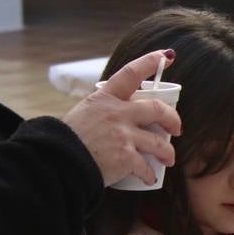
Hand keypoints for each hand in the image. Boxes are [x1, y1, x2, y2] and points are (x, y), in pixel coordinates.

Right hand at [62, 50, 182, 186]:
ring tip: (168, 159)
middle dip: (173, 119)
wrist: (57, 162)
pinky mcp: (125, 157)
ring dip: (167, 152)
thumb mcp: (84, 114)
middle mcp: (117, 113)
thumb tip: (123, 118)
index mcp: (104, 98)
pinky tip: (150, 178)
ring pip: (158, 142)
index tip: (165, 56)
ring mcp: (123, 135)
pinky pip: (146, 166)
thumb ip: (104, 112)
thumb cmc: (68, 140)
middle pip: (157, 109)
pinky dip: (149, 174)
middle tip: (176, 128)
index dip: (150, 62)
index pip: (130, 73)